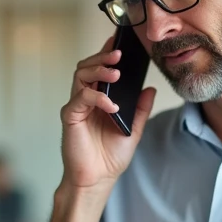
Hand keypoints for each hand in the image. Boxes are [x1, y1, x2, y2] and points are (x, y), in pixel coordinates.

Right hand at [60, 35, 156, 192]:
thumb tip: (150, 88)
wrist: (97, 180)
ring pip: (80, 76)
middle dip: (102, 57)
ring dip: (99, 71)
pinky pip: (81, 99)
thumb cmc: (109, 157)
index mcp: (99, 100)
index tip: (120, 41)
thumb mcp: (133, 130)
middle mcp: (85, 100)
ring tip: (116, 73)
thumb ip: (140, 109)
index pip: (100, 70)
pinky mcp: (70, 117)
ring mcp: (77, 107)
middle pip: (87, 67)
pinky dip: (97, 98)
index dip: (107, 53)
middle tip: (119, 54)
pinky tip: (112, 105)